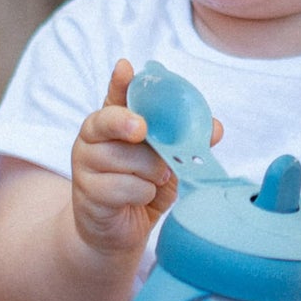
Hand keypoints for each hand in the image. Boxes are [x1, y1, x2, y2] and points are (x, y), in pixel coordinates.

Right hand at [70, 59, 178, 255]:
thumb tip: (215, 128)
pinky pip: (125, 186)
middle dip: (138, 129)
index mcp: (113, 121)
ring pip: (127, 158)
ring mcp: (85, 164)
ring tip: (153, 181)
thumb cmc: (144, 188)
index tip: (126, 67)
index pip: (115, 95)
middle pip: (117, 122)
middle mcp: (93, 137)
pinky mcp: (87, 192)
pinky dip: (143, 194)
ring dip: (151, 172)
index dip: (120, 81)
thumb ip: (186, 141)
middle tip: (144, 132)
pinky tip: (139, 198)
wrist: (120, 233)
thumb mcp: (169, 161)